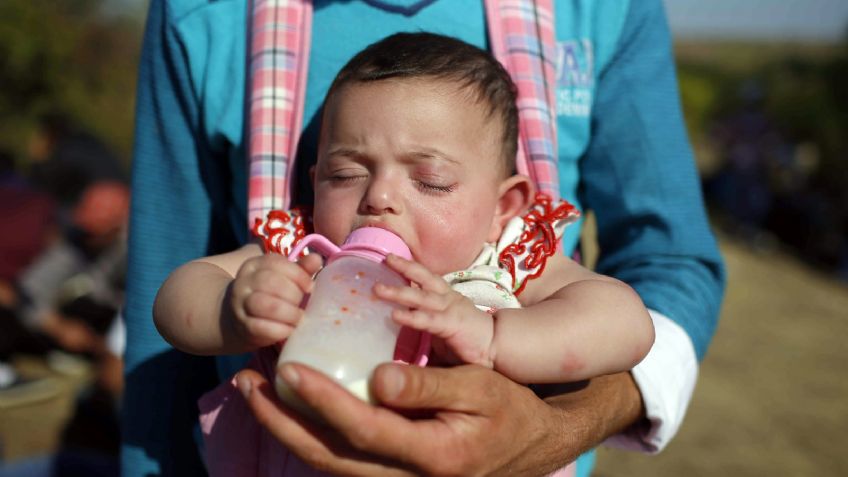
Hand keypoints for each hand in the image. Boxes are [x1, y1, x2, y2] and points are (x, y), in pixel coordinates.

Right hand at [226, 253, 321, 348]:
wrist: (242, 318)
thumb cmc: (272, 294)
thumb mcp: (285, 278)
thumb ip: (301, 269)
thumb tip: (316, 259)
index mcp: (255, 265)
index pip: (276, 263)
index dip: (298, 275)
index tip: (310, 287)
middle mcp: (244, 282)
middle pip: (270, 282)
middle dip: (293, 295)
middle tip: (303, 304)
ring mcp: (241, 305)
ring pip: (265, 305)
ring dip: (289, 313)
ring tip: (299, 318)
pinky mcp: (243, 327)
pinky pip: (261, 327)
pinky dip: (281, 330)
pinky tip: (291, 330)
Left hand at [237, 362, 584, 476]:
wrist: (530, 446)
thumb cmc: (508, 410)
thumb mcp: (480, 389)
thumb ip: (428, 386)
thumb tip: (376, 379)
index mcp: (429, 454)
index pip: (361, 428)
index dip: (320, 399)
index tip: (287, 367)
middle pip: (327, 456)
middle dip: (279, 420)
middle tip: (246, 381)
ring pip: (327, 463)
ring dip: (285, 428)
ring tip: (255, 390)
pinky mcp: (390, 474)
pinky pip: (341, 460)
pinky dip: (309, 433)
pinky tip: (290, 407)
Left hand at [374, 254, 494, 366]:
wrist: (498, 347)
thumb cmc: (469, 342)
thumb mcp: (443, 331)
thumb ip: (423, 329)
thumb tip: (398, 337)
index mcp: (445, 296)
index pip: (425, 278)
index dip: (408, 268)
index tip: (389, 260)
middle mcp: (447, 298)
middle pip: (423, 277)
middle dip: (403, 266)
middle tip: (384, 258)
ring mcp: (450, 309)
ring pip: (421, 296)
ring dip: (398, 291)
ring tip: (377, 288)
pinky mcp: (452, 324)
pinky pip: (427, 319)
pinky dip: (410, 317)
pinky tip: (394, 315)